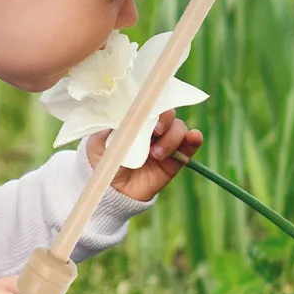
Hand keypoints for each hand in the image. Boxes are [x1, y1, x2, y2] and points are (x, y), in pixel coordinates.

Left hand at [85, 108, 203, 202]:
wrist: (112, 192)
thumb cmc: (103, 161)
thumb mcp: (100, 141)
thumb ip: (112, 126)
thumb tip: (124, 112)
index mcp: (136, 117)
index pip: (149, 102)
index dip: (152, 102)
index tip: (148, 109)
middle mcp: (153, 127)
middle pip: (167, 112)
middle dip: (164, 119)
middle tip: (156, 131)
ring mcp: (165, 142)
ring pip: (179, 128)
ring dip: (171, 138)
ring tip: (156, 155)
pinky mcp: (176, 159)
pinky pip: (189, 145)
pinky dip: (194, 139)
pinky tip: (193, 137)